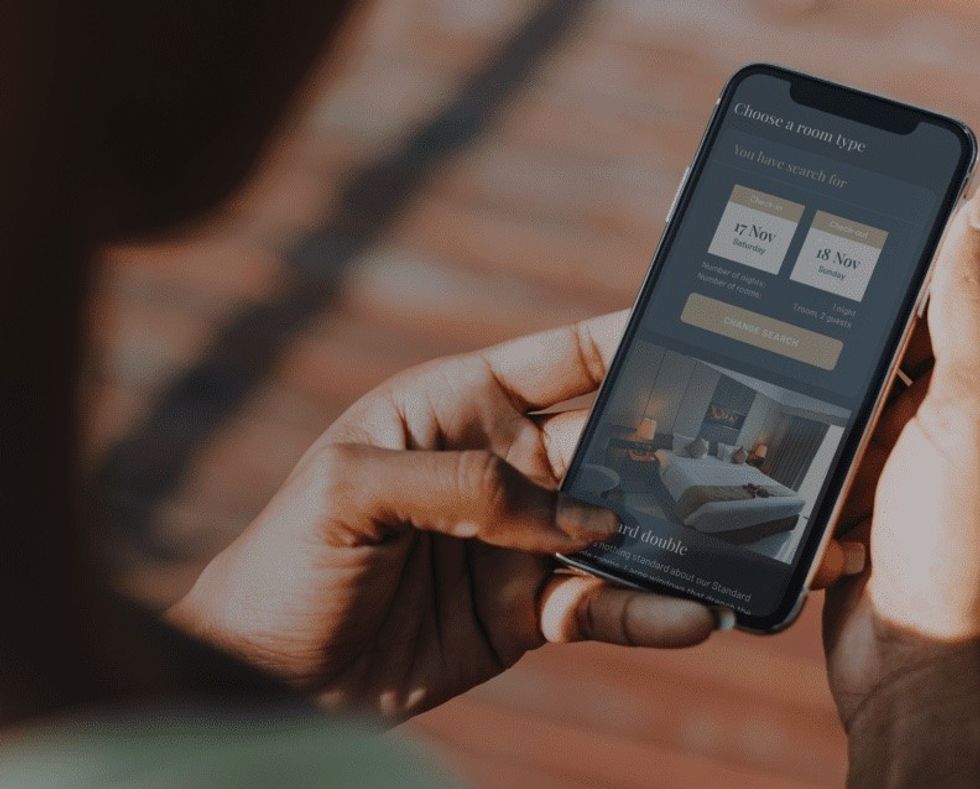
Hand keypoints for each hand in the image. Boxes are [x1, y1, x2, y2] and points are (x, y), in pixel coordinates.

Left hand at [168, 314, 721, 718]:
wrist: (269, 676)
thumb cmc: (287, 560)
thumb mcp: (352, 491)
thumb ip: (465, 486)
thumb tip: (578, 515)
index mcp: (457, 407)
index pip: (560, 360)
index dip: (628, 341)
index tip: (704, 331)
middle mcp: (501, 467)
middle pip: (608, 444)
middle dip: (677, 443)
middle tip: (752, 450)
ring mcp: (518, 540)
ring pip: (620, 527)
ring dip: (680, 533)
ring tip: (749, 541)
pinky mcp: (525, 610)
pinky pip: (601, 604)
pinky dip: (647, 610)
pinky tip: (694, 614)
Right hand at [823, 194, 979, 780]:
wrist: (917, 672)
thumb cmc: (965, 553)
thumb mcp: (968, 420)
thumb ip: (966, 318)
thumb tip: (970, 210)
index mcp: (975, 391)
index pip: (947, 295)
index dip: (918, 241)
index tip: (873, 191)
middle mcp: (948, 416)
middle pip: (893, 335)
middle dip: (849, 304)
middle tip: (792, 248)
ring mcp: (900, 454)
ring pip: (846, 385)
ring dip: (814, 366)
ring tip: (768, 318)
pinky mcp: (854, 490)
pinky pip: (819, 439)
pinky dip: (795, 423)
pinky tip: (759, 399)